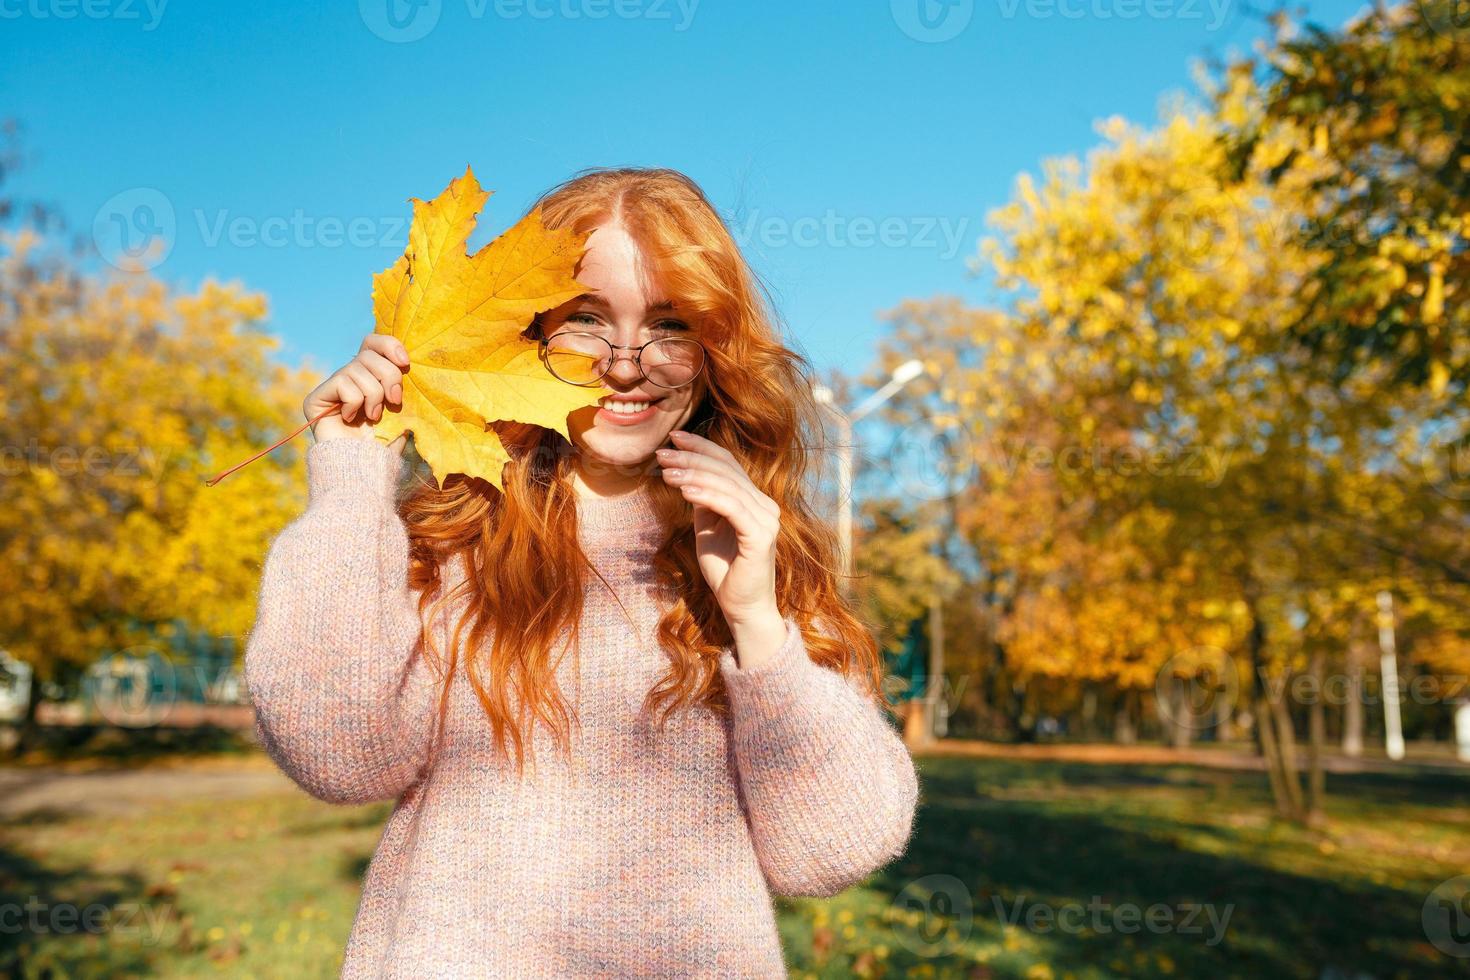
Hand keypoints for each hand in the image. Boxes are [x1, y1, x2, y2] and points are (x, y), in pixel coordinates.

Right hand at [304, 334, 409, 452]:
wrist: (366, 469)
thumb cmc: (386, 444)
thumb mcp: (402, 411)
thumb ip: (400, 383)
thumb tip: (406, 359)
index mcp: (370, 376)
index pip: (373, 342)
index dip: (389, 345)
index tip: (405, 362)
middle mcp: (349, 377)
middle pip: (369, 354)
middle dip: (389, 376)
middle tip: (394, 400)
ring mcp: (332, 386)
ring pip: (359, 369)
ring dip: (374, 396)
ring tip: (372, 417)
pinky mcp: (316, 397)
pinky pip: (344, 383)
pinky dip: (355, 403)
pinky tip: (350, 419)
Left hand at [656, 430, 781, 630]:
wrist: (742, 608)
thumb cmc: (725, 571)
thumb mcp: (708, 529)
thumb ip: (704, 503)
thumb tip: (686, 476)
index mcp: (754, 500)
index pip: (730, 463)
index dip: (702, 447)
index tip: (674, 438)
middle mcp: (765, 505)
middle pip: (727, 470)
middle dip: (691, 458)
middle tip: (662, 454)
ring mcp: (766, 519)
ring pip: (727, 485)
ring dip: (693, 475)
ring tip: (666, 472)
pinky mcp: (761, 535)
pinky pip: (731, 507)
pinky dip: (706, 495)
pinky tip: (684, 490)